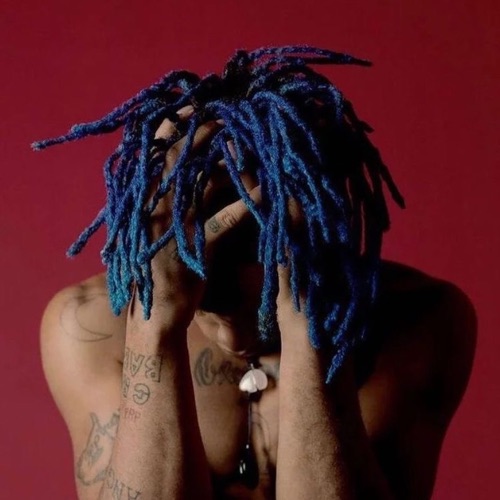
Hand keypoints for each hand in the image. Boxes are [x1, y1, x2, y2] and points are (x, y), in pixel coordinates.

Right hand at [130, 107, 260, 331]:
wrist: (155, 313)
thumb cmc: (159, 268)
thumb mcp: (158, 228)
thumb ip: (171, 199)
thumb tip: (196, 171)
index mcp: (145, 196)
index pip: (158, 149)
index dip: (177, 123)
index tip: (201, 104)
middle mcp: (156, 204)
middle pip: (181, 156)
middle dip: (207, 131)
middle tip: (233, 112)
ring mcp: (173, 224)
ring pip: (204, 182)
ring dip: (231, 161)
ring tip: (256, 141)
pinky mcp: (194, 246)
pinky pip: (222, 220)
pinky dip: (246, 206)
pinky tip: (269, 194)